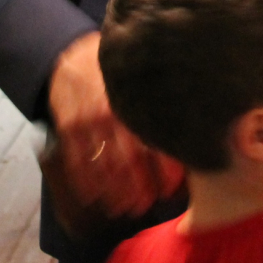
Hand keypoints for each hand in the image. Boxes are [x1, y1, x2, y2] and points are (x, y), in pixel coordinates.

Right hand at [47, 32, 183, 218]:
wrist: (73, 53)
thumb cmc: (120, 70)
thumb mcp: (143, 76)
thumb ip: (161, 101)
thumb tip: (194, 128)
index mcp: (138, 98)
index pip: (155, 138)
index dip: (165, 166)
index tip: (172, 187)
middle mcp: (114, 111)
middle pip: (130, 157)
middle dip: (139, 185)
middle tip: (147, 204)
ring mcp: (89, 120)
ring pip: (103, 163)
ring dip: (114, 190)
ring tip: (125, 208)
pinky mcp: (69, 125)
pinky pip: (76, 159)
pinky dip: (85, 181)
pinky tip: (95, 196)